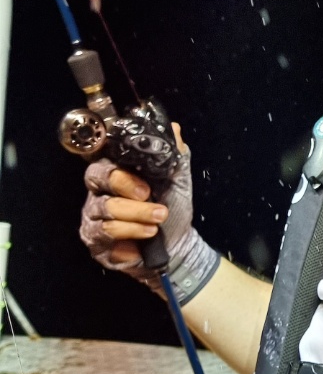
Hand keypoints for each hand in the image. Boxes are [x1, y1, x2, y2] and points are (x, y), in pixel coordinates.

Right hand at [79, 125, 220, 302]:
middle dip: (127, 187)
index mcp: (116, 173)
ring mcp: (93, 216)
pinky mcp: (94, 239)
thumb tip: (173, 128)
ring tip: (157, 222)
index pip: (104, 160)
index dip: (120, 169)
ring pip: (105, 208)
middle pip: (98, 178)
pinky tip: (145, 237)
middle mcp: (100, 192)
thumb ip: (174, 155)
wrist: (178, 245)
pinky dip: (129, 234)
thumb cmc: (173, 209)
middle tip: (149, 196)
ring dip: (136, 215)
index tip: (145, 180)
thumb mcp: (177, 180)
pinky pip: (104, 233)